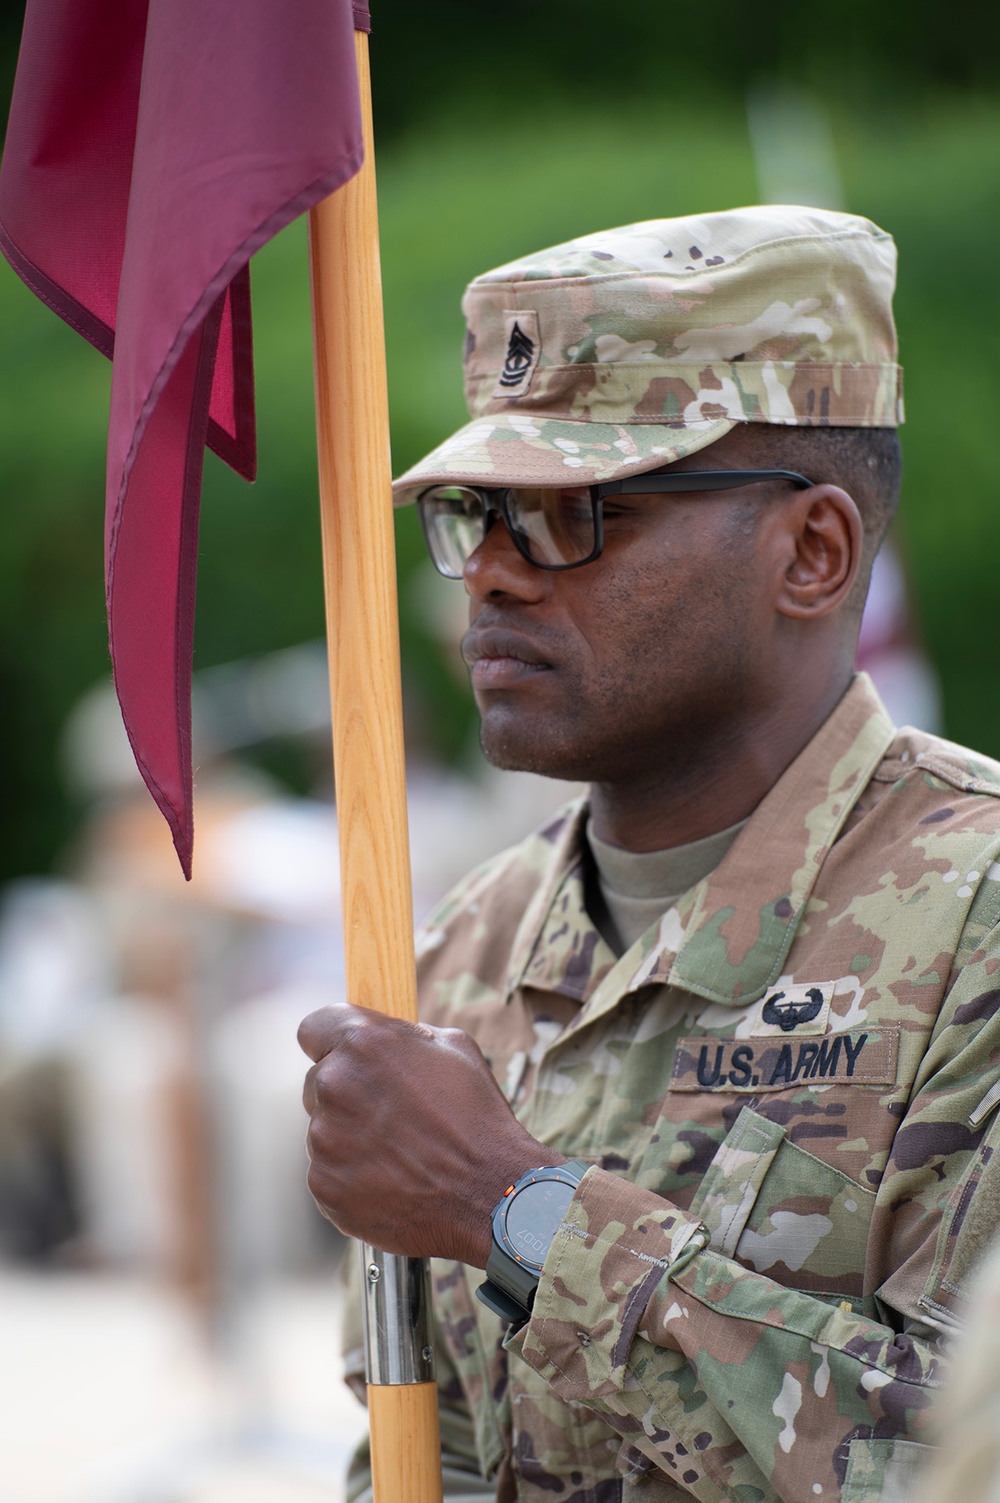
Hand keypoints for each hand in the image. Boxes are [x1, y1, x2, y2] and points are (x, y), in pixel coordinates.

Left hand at [298, 1003, 564, 1265]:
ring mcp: (324, 1138)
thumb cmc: (477, 1117)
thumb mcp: (453, 1048)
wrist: (490, 1194)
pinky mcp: (324, 1184)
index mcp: (364, 1043)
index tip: (342, 1055)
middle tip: (388, 1113)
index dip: (329, 1041)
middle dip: (346, 1092)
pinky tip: (391, 1179)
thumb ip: (402, 1036)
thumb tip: (382, 1037)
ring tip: (398, 1152)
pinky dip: (351, 1175)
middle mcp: (335, 1085)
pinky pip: (328, 1171)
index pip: (314, 1028)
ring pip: (323, 1128)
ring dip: (349, 1135)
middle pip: (318, 1080)